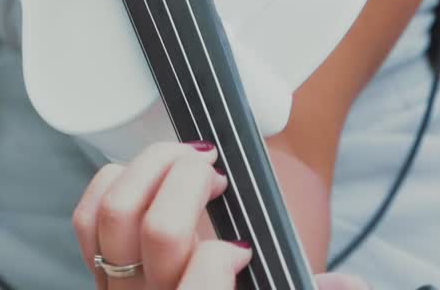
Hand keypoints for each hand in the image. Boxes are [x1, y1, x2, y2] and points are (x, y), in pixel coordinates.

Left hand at [72, 142, 369, 289]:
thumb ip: (310, 289)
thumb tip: (351, 283)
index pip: (202, 279)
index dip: (222, 255)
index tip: (243, 247)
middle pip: (158, 230)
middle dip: (188, 183)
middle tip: (215, 172)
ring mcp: (116, 286)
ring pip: (115, 215)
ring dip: (151, 170)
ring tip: (185, 162)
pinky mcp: (96, 269)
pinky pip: (88, 218)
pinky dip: (112, 181)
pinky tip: (145, 175)